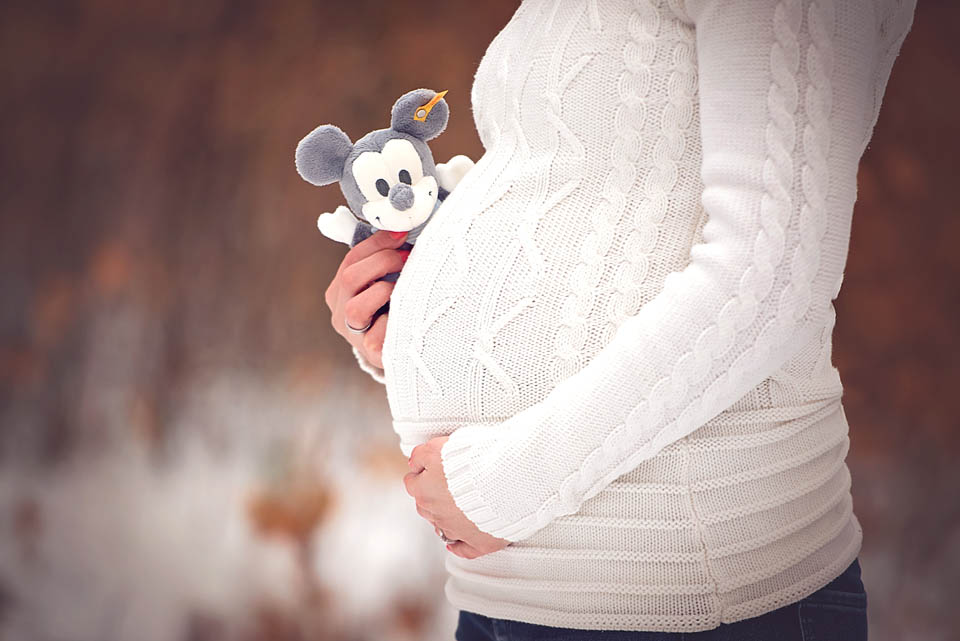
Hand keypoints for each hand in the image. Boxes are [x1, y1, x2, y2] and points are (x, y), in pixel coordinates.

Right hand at [324, 230, 409, 367]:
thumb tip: (403, 229)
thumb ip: (388, 259)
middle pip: (350, 277)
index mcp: (340, 291)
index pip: (352, 258)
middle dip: (382, 262)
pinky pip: (375, 339)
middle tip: (408, 260)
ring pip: (354, 309)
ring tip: (403, 290)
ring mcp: (352, 335)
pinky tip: (404, 321)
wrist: (403, 350)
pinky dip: (391, 327)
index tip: (403, 233)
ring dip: (383, 292)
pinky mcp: (370, 353)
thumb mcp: (388, 281)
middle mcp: (340, 312)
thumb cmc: (396, 309)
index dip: (378, 242)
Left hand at [403, 436, 510, 559]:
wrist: (507, 477)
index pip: (413, 483)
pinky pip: (464, 550)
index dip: (423, 473)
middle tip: (449, 484)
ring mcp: (457, 530)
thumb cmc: (475, 459)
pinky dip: (460, 546)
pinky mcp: (479, 541)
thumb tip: (413, 464)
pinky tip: (458, 542)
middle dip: (434, 496)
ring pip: (442, 527)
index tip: (432, 469)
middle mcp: (437, 512)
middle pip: (426, 506)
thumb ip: (420, 455)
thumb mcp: (439, 446)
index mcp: (425, 489)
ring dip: (447, 517)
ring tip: (460, 506)